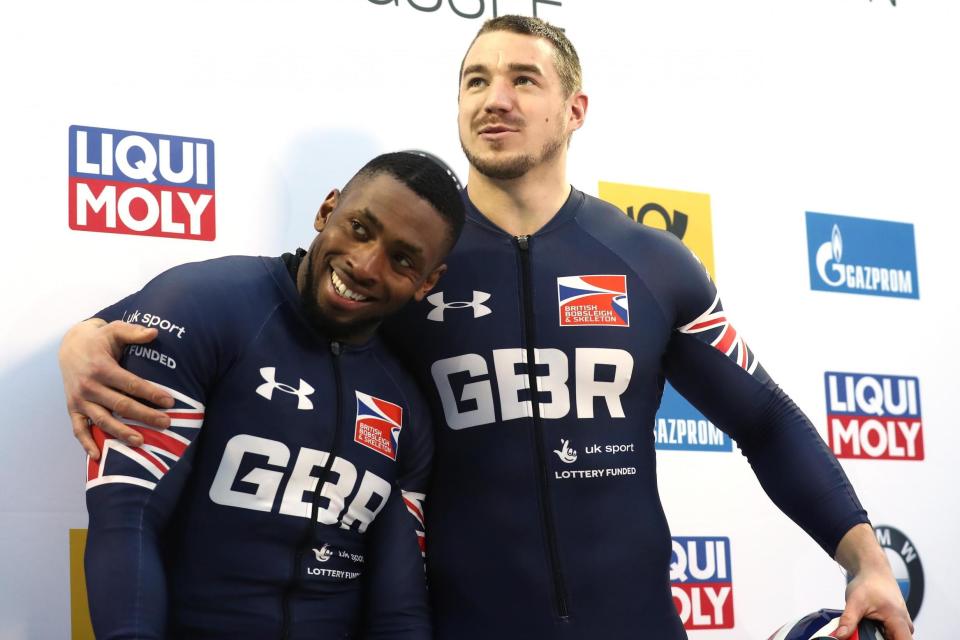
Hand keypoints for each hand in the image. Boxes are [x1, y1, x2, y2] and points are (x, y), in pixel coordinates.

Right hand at [59, 319, 173, 458]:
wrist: (70, 346)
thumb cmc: (100, 340)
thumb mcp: (115, 330)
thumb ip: (134, 332)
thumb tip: (154, 333)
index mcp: (101, 367)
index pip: (130, 384)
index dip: (151, 393)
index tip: (170, 402)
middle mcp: (89, 386)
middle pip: (120, 405)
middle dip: (145, 416)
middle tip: (166, 424)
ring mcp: (79, 400)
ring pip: (102, 420)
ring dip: (121, 433)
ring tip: (141, 442)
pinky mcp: (72, 408)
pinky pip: (79, 429)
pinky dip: (87, 443)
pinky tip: (99, 457)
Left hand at [834, 524, 913, 638]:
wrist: (874, 571)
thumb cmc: (869, 583)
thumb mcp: (855, 602)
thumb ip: (848, 620)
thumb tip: (839, 636)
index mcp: (898, 620)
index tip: (873, 639)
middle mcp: (905, 624)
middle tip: (862, 631)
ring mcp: (901, 624)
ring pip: (892, 638)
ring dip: (877, 637)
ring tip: (864, 625)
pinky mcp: (896, 624)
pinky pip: (889, 635)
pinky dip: (878, 634)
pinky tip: (867, 627)